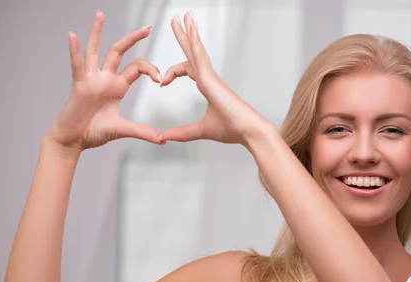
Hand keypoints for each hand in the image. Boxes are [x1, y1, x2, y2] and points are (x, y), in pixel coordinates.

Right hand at [47, 10, 163, 150]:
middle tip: (147, 27)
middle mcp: (105, 78)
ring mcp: (91, 79)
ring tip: (101, 14)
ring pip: (95, 50)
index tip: (160, 78)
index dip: (150, 69)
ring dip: (97, 32)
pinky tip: (73, 35)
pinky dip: (74, 50)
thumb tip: (161, 139)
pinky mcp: (79, 85)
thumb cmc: (94, 131)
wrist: (75, 140)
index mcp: (117, 86)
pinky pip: (77, 65)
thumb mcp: (122, 129)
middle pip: (119, 51)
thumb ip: (142, 132)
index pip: (137, 67)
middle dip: (133, 38)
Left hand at [159, 12, 271, 145]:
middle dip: (184, 35)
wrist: (248, 131)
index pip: (188, 69)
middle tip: (176, 19)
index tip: (162, 83)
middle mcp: (210, 78)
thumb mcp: (201, 131)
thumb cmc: (232, 129)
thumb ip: (183, 133)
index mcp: (209, 86)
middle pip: (193, 52)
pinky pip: (200, 56)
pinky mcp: (211, 79)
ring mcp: (211, 77)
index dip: (173, 73)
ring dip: (189, 32)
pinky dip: (194, 41)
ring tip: (182, 16)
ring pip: (197, 49)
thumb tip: (166, 136)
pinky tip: (188, 29)